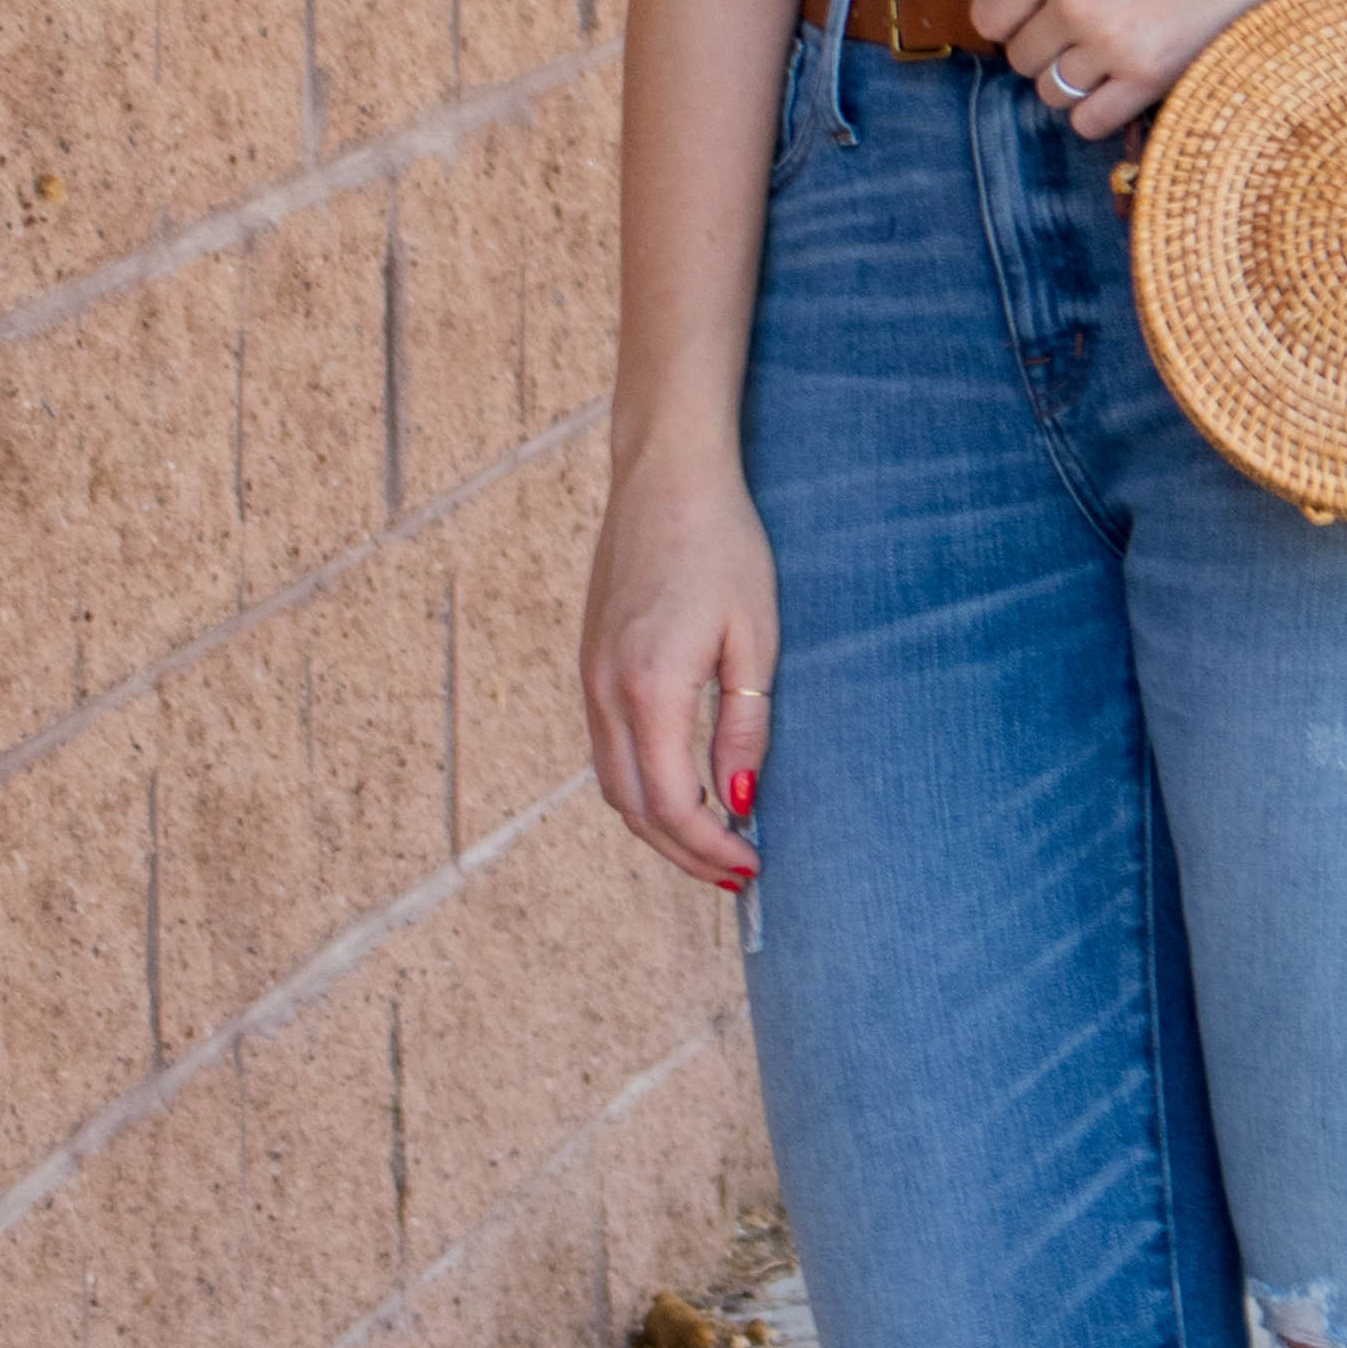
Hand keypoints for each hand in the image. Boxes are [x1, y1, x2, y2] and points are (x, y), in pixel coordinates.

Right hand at [580, 445, 779, 890]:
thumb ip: (745, 724)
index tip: (752, 863)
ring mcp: (590, 676)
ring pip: (611, 782)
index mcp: (650, 688)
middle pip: (632, 807)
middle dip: (682, 852)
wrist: (665, 474)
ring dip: (657, 823)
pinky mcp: (591, 661)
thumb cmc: (722, 544)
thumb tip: (740, 799)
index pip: (671, 803)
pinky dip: (638, 784)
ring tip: (709, 842)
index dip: (710, 846)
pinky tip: (677, 787)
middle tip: (733, 873)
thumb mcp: (755, 637)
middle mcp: (606, 690)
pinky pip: (605, 747)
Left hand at [968, 0, 1346, 135]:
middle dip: (1050, 53)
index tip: (1038, 22)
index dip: (1013, 23)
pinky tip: (1129, 86)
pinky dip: (1102, 111)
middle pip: (1021, 60)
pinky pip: (1090, 121)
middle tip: (1090, 37)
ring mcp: (1110, 41)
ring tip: (1118, 57)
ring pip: (1051, 94)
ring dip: (1078, 83)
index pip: (991, 16)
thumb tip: (1032, 8)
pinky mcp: (1150, 75)